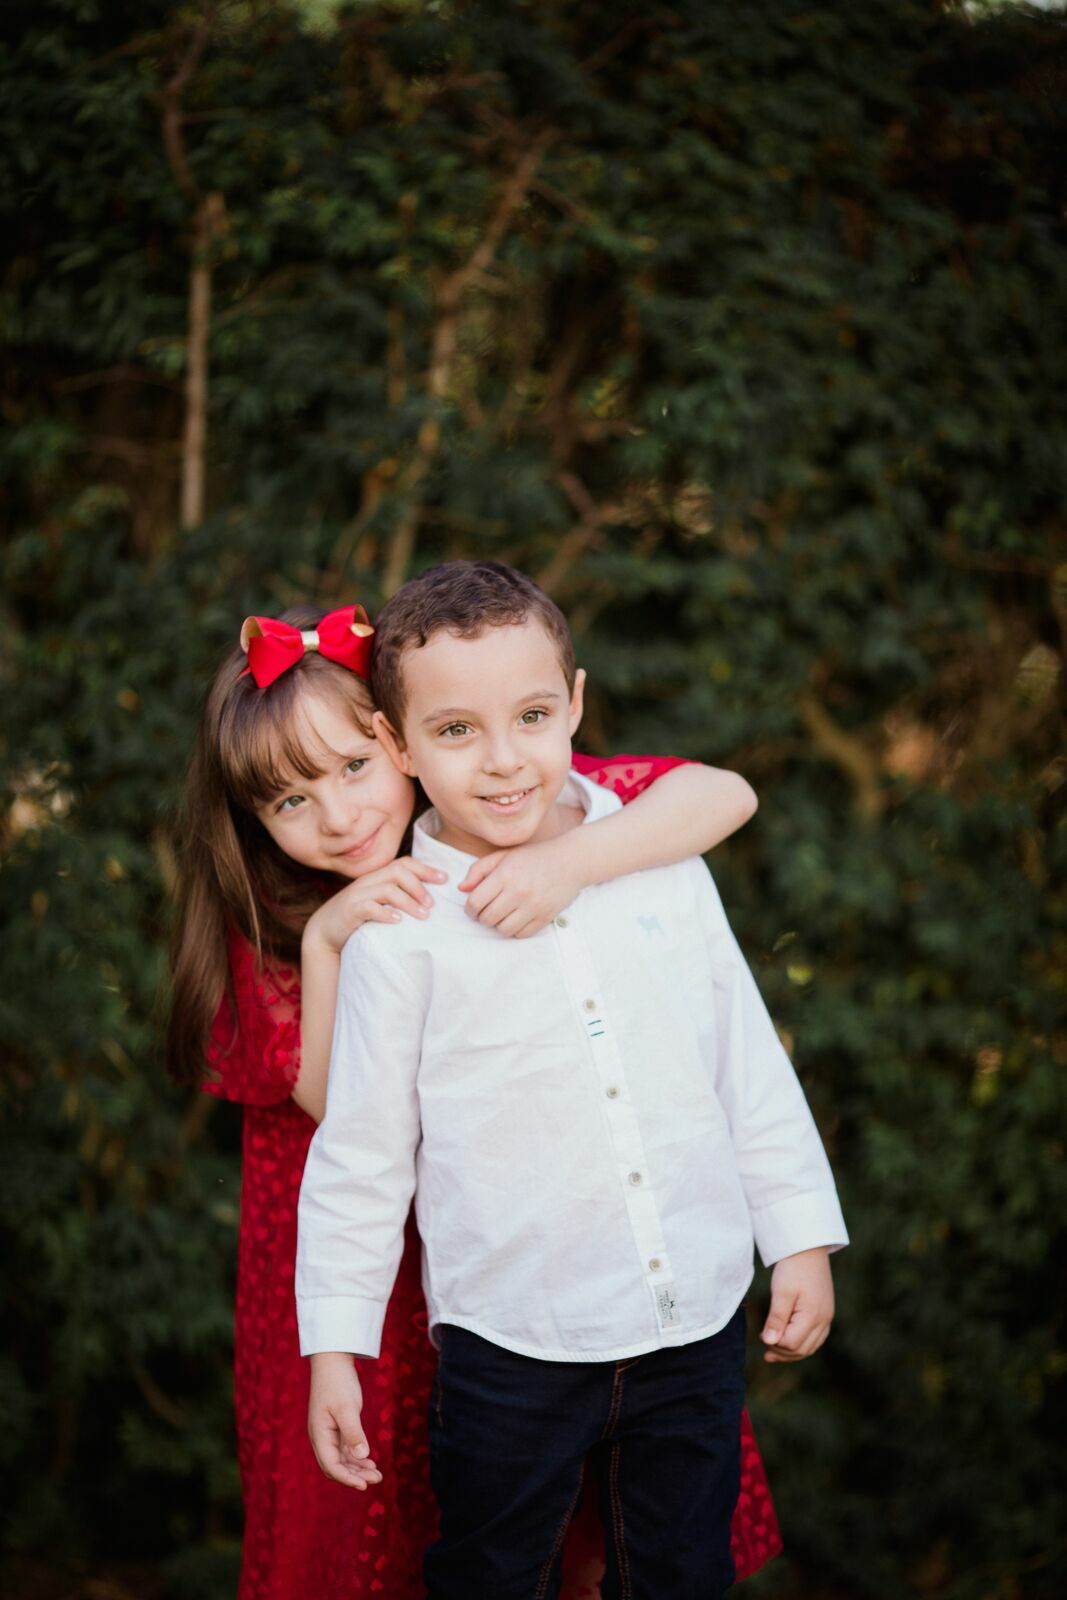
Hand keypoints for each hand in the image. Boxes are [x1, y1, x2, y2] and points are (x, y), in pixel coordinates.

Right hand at [304, 857, 447, 951]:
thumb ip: (396, 896)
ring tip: (423, 915)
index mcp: (376, 877)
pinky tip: (397, 921)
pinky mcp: (350, 911)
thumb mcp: (377, 902)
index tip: (445, 879)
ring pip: (387, 889)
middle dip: (419, 886)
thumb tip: (428, 899)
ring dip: (409, 901)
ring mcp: (357, 895)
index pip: (404, 863)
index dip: (426, 869)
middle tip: (432, 904)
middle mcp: (368, 881)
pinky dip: (386, 913)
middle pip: (397, 871)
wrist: (324, 931)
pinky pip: (369, 907)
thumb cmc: (356, 917)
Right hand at [308, 1353, 381, 1489]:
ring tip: (377, 1474)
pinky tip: (370, 1462)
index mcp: (319, 1435)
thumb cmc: (338, 1382)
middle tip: (377, 1479)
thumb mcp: (347, 1407)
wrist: (333, 1361)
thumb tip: (361, 1457)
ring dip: (358, 1469)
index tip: (364, 1485)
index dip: (347, 1478)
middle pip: (336, 1466)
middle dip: (355, 1476)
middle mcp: (322, 1438)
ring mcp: (329, 1433)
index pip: (331, 1466)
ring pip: (342, 1460)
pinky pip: (345, 1450)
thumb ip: (353, 1432)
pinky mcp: (337, 1427)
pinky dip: (357, 1458)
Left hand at [459, 836, 585, 938]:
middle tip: (486, 911)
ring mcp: (533, 906)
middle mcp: (518, 892)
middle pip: (487, 918)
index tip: (472, 908)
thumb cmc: (533, 857)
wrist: (570, 861)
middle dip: (482, 917)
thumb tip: (462, 889)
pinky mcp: (545, 917)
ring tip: (501, 914)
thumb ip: (479, 870)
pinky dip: (514, 930)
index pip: (475, 902)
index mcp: (505, 874)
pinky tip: (515, 918)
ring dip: (498, 925)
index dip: (469, 909)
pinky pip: (521, 934)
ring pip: (503, 930)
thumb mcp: (503, 856)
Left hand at [760, 1247, 834, 1362]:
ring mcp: (827, 1317)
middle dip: (782, 1352)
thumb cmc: (793, 1268)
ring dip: (792, 1352)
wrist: (808, 1249)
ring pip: (811, 1346)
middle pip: (802, 1349)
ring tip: (773, 1352)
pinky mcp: (826, 1313)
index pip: (792, 1343)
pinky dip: (802, 1344)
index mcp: (813, 1315)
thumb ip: (776, 1319)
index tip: (761, 1337)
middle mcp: (824, 1320)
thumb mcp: (781, 1292)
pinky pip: (816, 1338)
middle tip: (764, 1349)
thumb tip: (770, 1342)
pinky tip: (790, 1342)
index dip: (775, 1344)